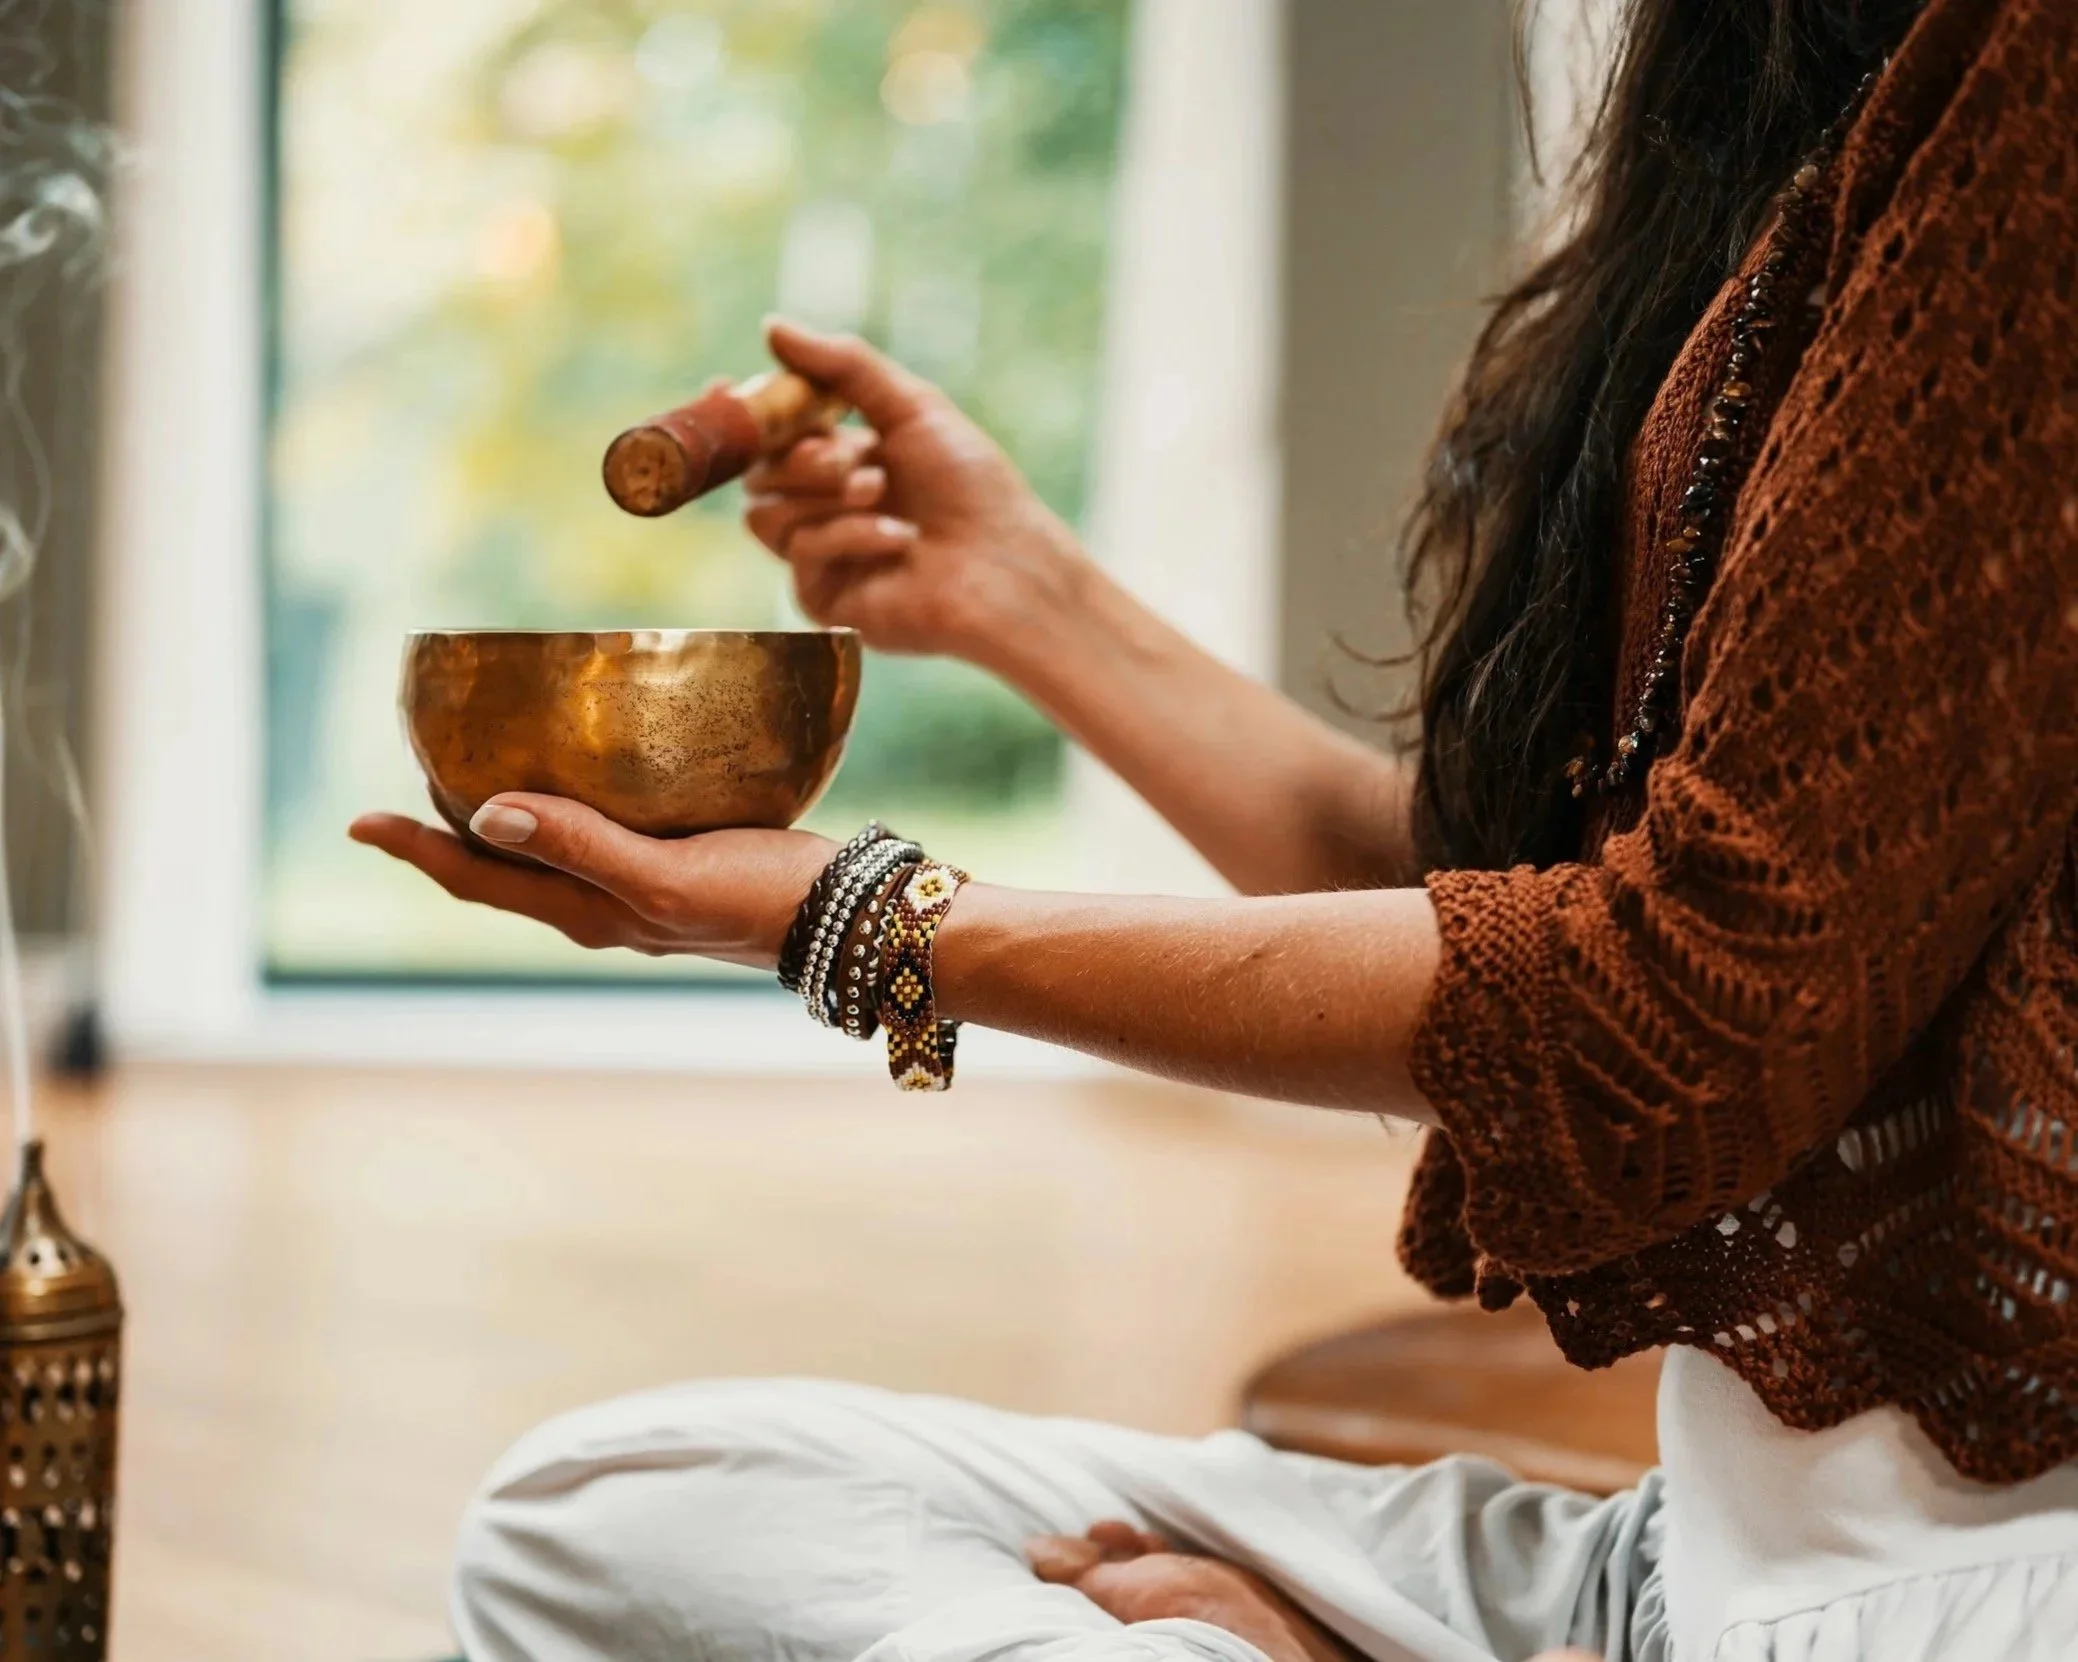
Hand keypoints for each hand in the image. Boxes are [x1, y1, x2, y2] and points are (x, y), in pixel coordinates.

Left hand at [348, 795, 832, 970]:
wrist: (853, 919)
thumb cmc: (764, 899)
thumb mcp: (667, 876)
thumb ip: (583, 845)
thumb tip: (486, 814)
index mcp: (589, 912)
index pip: (477, 879)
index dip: (415, 849)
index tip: (358, 820)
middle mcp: (604, 905)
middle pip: (501, 870)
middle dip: (446, 832)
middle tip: (408, 776)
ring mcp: (641, 888)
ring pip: (547, 853)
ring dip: (501, 818)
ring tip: (473, 770)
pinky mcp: (680, 863)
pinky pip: (597, 833)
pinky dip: (565, 804)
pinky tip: (584, 770)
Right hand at [745, 317, 1092, 671]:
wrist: (1006, 564)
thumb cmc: (972, 487)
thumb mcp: (911, 407)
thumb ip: (843, 366)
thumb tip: (772, 326)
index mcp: (844, 460)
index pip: (772, 436)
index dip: (746, 413)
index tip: (725, 385)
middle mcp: (826, 508)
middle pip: (759, 472)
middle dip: (799, 455)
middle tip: (850, 455)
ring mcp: (822, 556)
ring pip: (765, 513)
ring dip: (822, 494)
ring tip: (880, 492)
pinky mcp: (825, 599)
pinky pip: (799, 553)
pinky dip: (847, 535)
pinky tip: (898, 538)